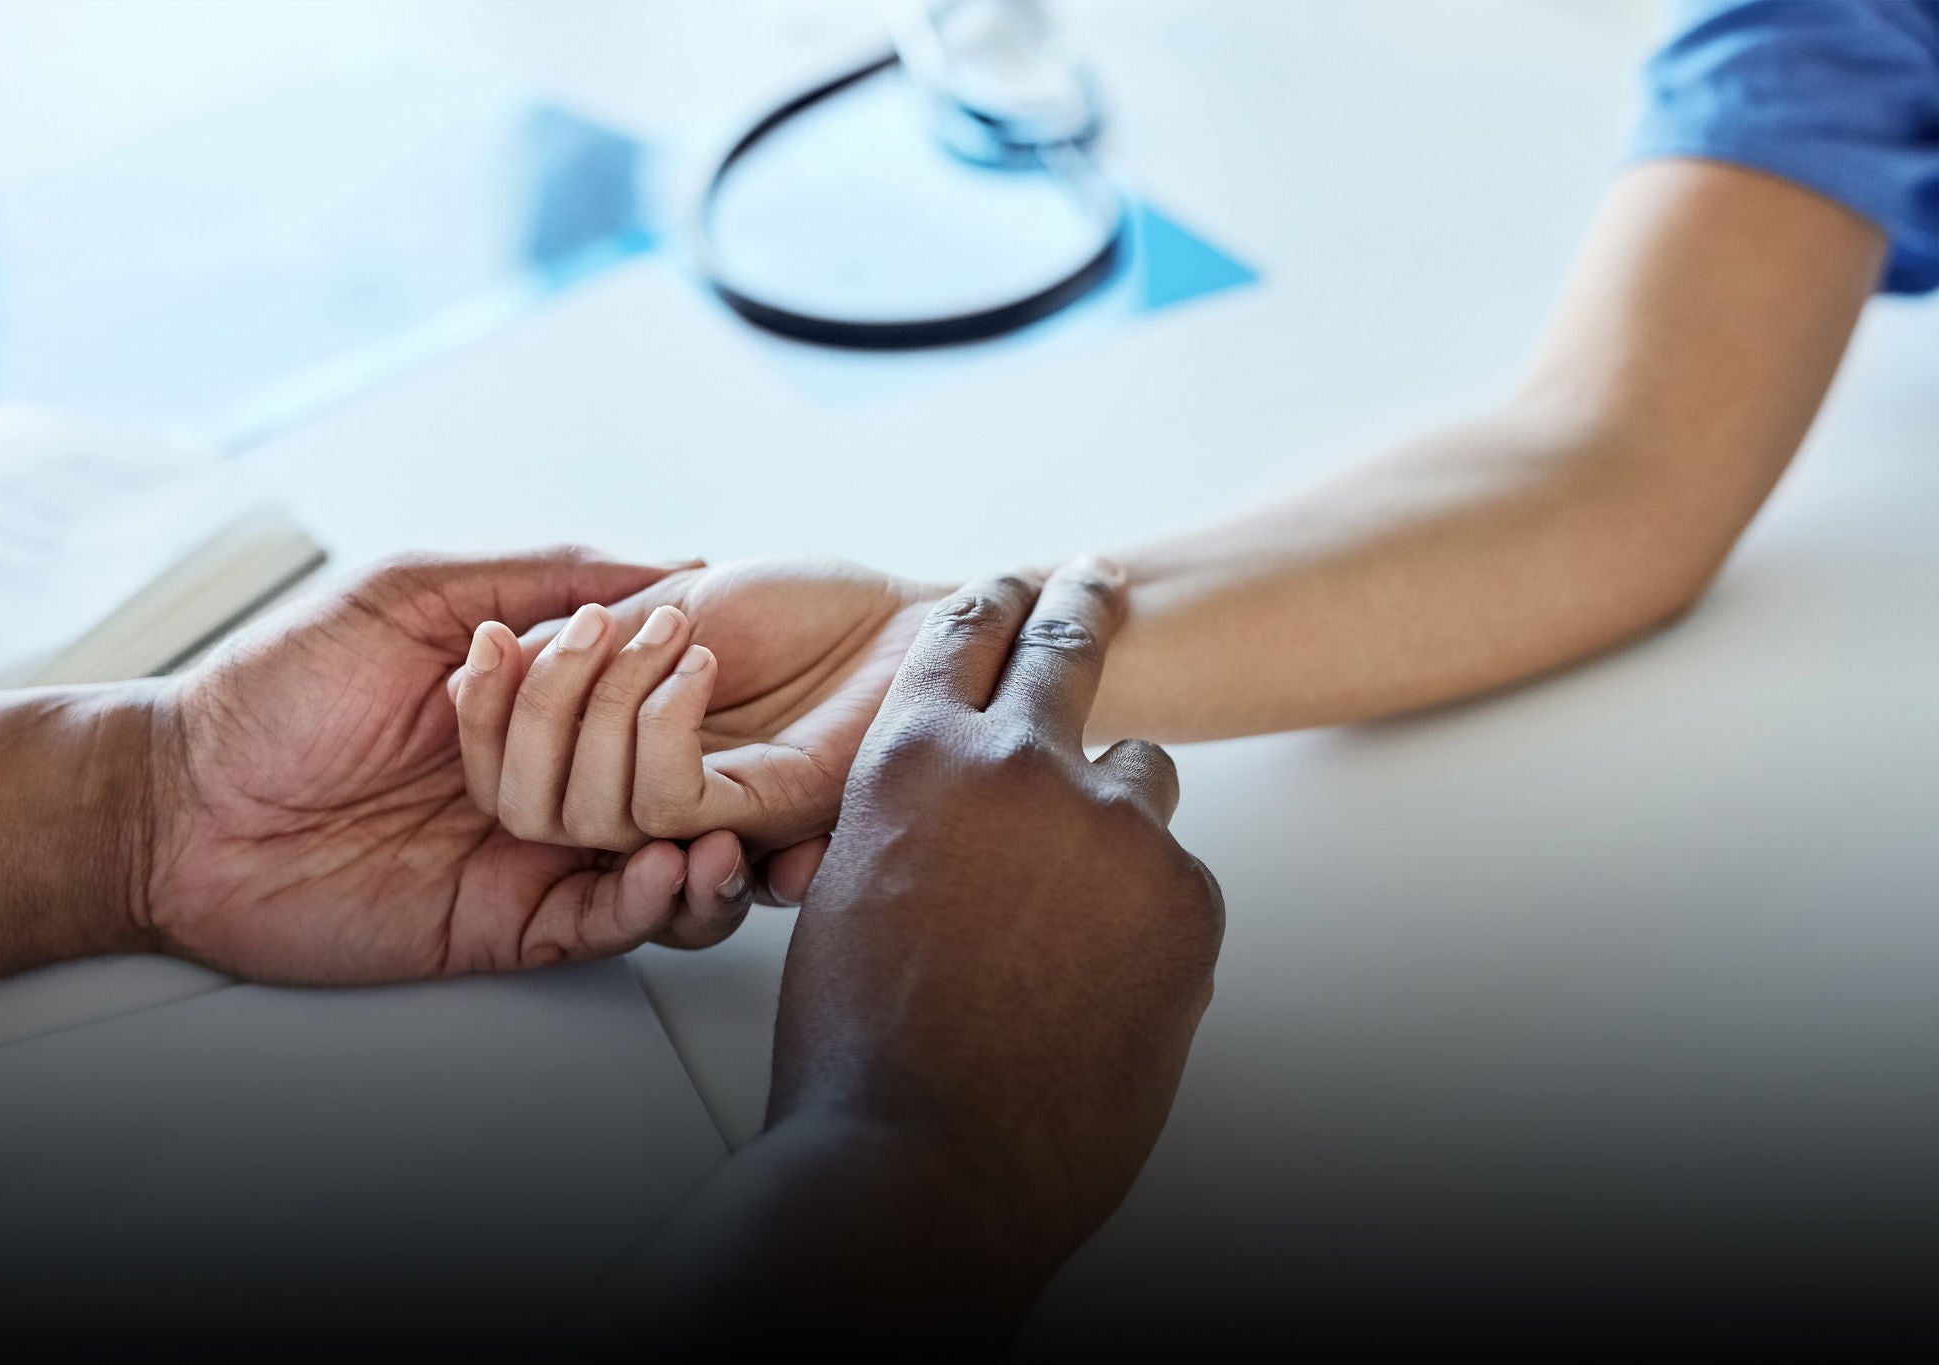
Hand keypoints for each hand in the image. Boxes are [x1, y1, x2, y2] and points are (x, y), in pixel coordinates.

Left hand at [145, 547, 763, 983]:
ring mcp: (529, 852)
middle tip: (716, 736)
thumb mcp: (412, 590)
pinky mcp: (504, 924)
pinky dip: (646, 906)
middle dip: (706, 765)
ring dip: (702, 850)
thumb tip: (668, 562)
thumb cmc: (274, 687)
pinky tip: (668, 870)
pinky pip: (600, 924)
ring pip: (652, 861)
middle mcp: (543, 774)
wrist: (177, 805)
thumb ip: (540, 571)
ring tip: (726, 832)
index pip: (644, 693)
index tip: (715, 655)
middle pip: (664, 780)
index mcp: (532, 696)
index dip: (687, 681)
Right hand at [451, 556, 939, 863]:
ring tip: (665, 633)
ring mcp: (707, 813)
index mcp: (614, 752)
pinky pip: (671, 806)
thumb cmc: (796, 608)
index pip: (508, 779)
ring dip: (603, 709)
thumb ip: (575, 642)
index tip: (488, 642)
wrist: (897, 612)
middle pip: (533, 813)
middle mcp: (654, 799)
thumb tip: (487, 649)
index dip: (480, 719)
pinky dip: (659, 731)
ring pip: (595, 817)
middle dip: (529, 715)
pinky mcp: (764, 811)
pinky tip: (699, 669)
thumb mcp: (656, 603)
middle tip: (589, 630)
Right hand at [616, 559, 1226, 1352]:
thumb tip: (963, 827)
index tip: (1018, 580)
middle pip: (1073, 647)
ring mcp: (1116, 828)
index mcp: (919, 757)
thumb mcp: (849, 897)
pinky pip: (1176, 880)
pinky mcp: (1187, 897)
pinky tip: (1097, 984)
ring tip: (1072, 910)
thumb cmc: (865, 1049)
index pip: (967, 635)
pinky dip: (1148, 917)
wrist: (926, 1157)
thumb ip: (916, 827)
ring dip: (1116, 815)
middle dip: (1085, 606)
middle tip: (1100, 579)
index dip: (995, 601)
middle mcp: (1023, 767)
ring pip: (1141, 780)